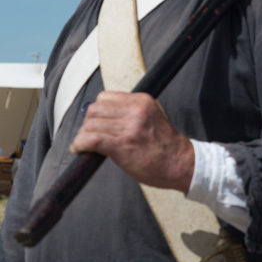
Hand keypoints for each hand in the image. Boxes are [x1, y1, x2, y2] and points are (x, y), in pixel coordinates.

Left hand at [69, 91, 193, 191]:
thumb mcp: (151, 117)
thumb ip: (129, 112)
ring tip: (87, 145)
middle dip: (88, 123)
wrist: (180, 163)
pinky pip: (90, 139)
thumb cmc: (164, 145)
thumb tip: (100, 116)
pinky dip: (80, 144)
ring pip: (90, 125)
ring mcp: (129, 128)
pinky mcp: (122, 145)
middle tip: (91, 135)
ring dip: (83, 136)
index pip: (104, 97)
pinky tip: (80, 149)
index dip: (97, 111)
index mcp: (142, 101)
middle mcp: (135, 111)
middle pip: (94, 110)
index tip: (98, 122)